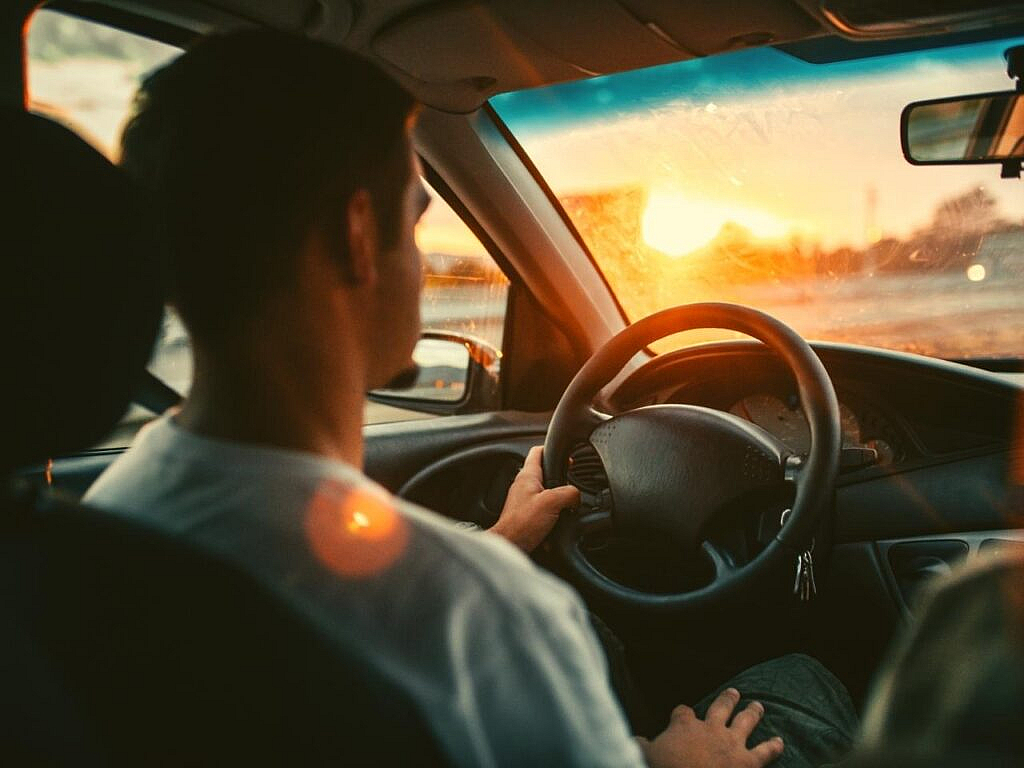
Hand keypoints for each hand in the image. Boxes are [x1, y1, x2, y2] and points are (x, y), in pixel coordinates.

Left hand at [490, 446, 579, 552]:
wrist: (509, 545)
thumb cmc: (521, 524)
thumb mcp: (552, 502)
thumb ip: (569, 493)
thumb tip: (576, 497)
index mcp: (527, 476)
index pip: (537, 452)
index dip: (551, 449)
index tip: (564, 454)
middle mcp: (523, 486)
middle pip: (544, 473)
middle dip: (560, 479)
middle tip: (571, 483)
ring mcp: (523, 501)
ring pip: (545, 493)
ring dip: (558, 500)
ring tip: (567, 506)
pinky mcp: (526, 515)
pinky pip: (543, 510)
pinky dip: (552, 515)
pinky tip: (558, 523)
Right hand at [637, 688, 783, 767]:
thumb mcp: (645, 755)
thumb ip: (641, 746)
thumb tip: (634, 739)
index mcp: (684, 725)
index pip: (683, 712)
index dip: (683, 713)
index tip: (682, 713)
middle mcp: (710, 728)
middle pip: (720, 708)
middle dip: (727, 700)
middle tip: (734, 692)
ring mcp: (732, 743)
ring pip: (745, 721)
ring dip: (752, 713)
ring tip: (758, 705)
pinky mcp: (748, 761)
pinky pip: (764, 752)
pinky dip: (773, 747)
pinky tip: (780, 742)